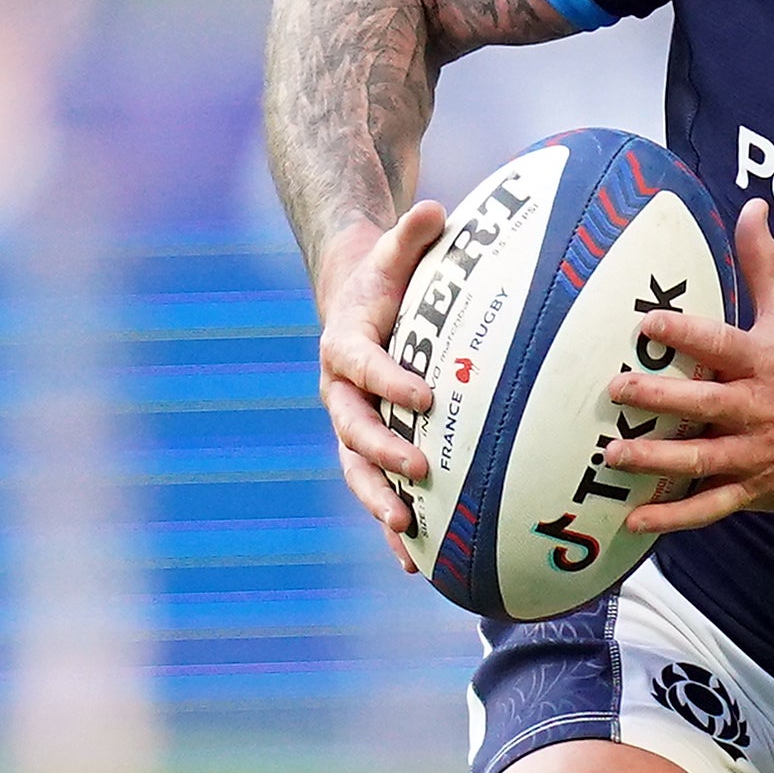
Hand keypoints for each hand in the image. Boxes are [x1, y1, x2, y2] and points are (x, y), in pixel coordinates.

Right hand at [314, 197, 445, 561]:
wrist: (352, 303)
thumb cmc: (384, 277)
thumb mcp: (395, 251)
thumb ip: (411, 233)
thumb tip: (434, 208)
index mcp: (345, 346)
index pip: (362, 366)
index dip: (389, 382)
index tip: (424, 396)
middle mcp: (340, 392)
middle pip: (353, 430)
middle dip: (382, 455)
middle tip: (419, 474)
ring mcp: (350, 425)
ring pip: (357, 470)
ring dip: (379, 503)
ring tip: (408, 531)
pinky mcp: (366, 447)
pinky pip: (375, 489)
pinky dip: (391, 526)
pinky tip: (414, 564)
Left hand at [606, 204, 773, 532]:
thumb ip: (763, 264)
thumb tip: (751, 207)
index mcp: (765, 362)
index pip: (721, 344)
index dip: (685, 333)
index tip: (646, 323)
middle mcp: (758, 409)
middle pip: (704, 405)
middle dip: (659, 397)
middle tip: (616, 389)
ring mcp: (754, 454)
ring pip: (700, 460)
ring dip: (655, 459)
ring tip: (614, 453)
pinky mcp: (752, 489)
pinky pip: (708, 507)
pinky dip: (672, 518)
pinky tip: (634, 519)